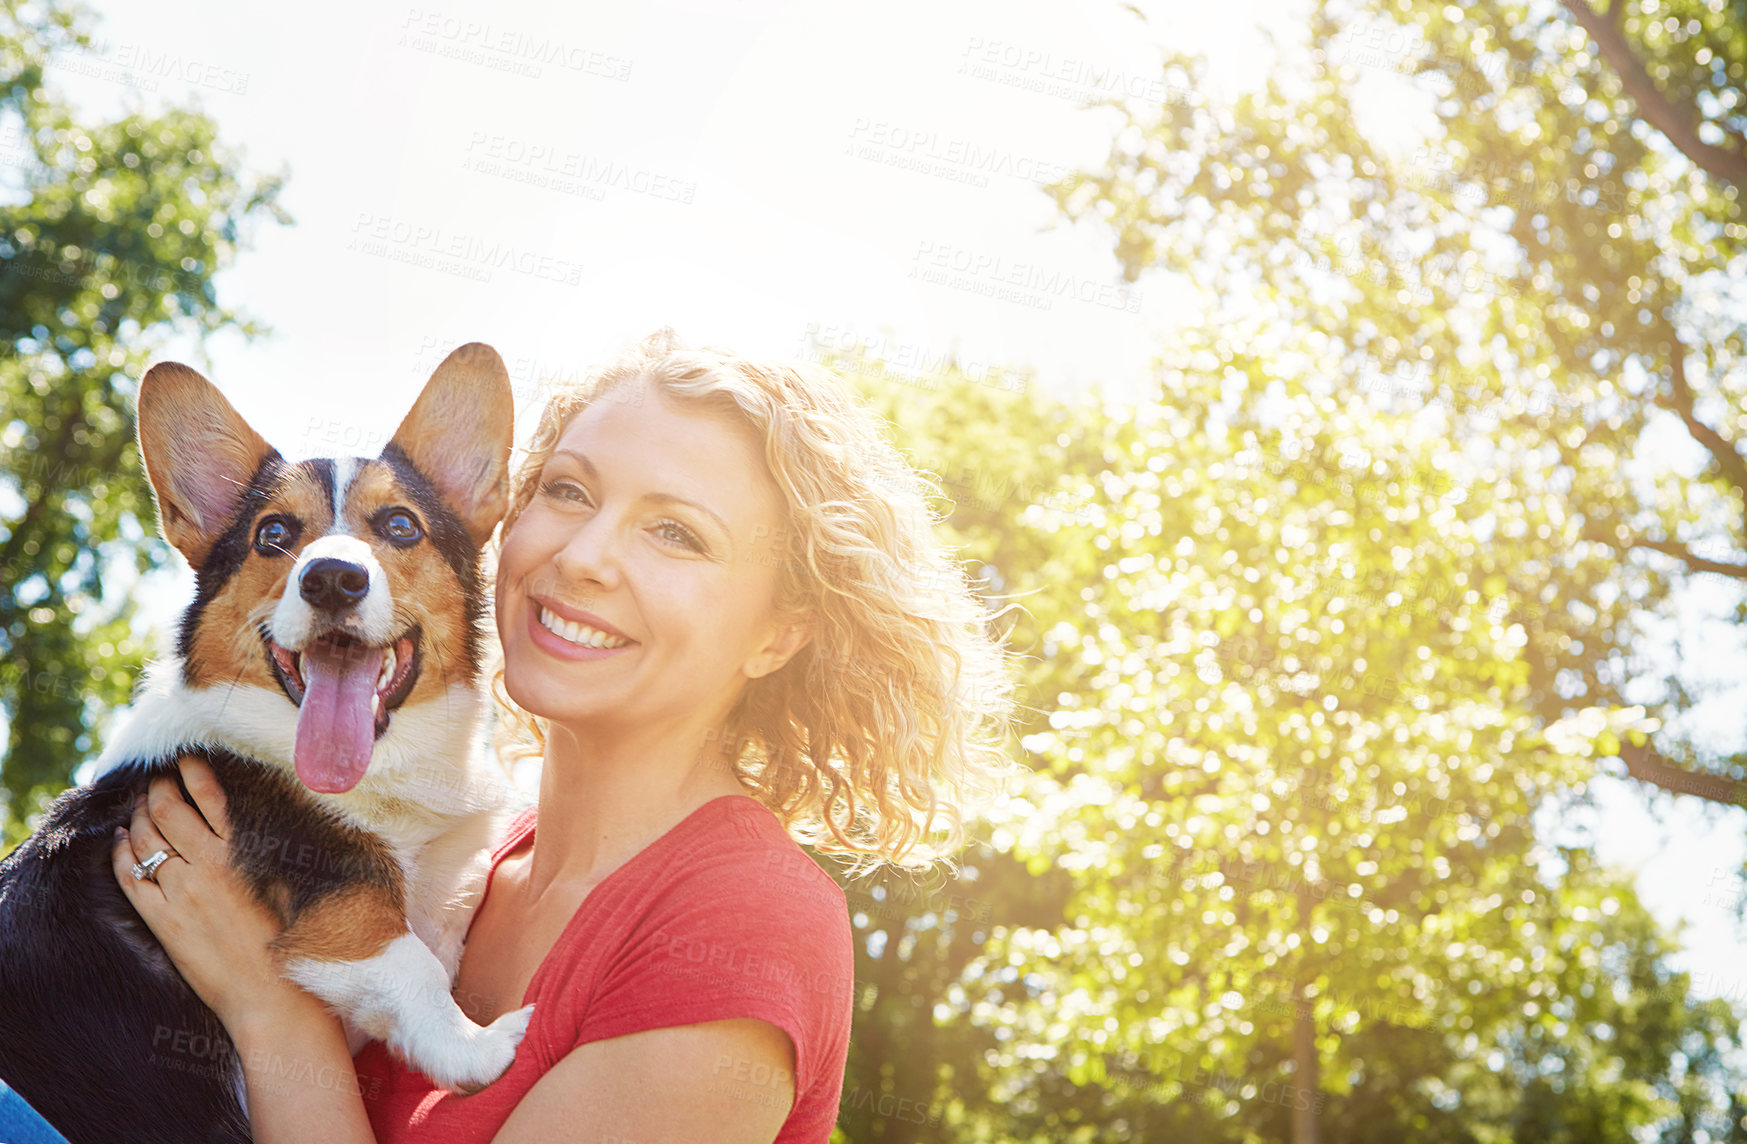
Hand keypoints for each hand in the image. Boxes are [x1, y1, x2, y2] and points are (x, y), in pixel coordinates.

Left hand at [110, 755, 300, 1030]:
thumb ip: (265, 849)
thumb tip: (247, 820)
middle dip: (159, 787)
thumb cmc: (291, 939)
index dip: (192, 772)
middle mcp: (207, 866)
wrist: (271, 996)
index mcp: (243, 852)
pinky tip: (119, 840)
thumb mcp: (287, 881)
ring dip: (140, 813)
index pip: (210, 796)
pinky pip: (130, 877)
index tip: (185, 759)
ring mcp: (180, 893)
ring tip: (141, 802)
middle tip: (158, 778)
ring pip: (146, 838)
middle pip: (170, 810)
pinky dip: (120, 853)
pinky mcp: (162, 921)